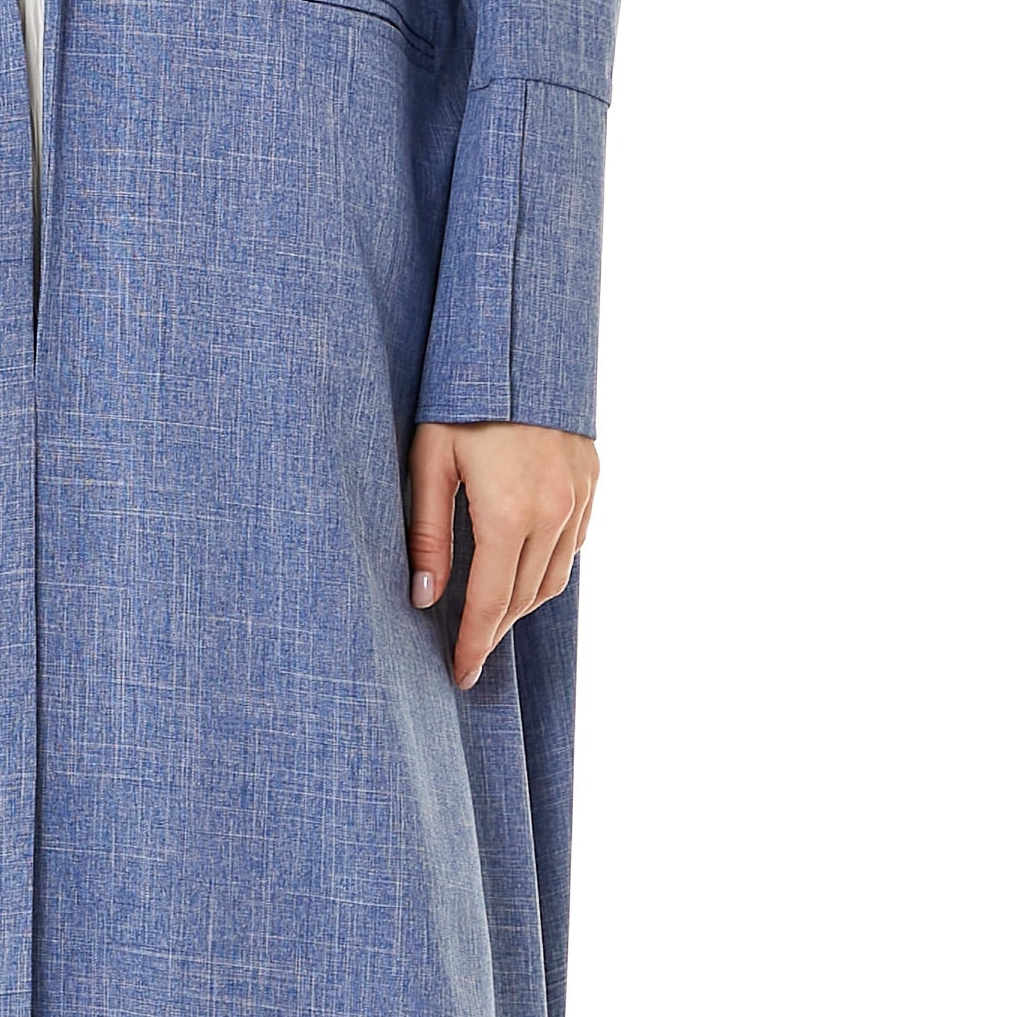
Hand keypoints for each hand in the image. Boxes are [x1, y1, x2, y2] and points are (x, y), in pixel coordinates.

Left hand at [406, 423, 598, 690]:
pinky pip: (574, 543)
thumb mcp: (429, 462)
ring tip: (491, 617)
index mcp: (509, 514)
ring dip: (523, 603)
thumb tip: (424, 598)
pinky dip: (548, 567)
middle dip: (496, 631)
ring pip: (555, 576)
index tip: (461, 675)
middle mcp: (554, 513)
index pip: (491, 603)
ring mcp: (579, 496)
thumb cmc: (461, 398)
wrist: (519, 340)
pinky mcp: (591, 479)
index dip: (475, 645)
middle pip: (525, 598)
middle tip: (469, 652)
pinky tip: (521, 568)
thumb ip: (427, 534)